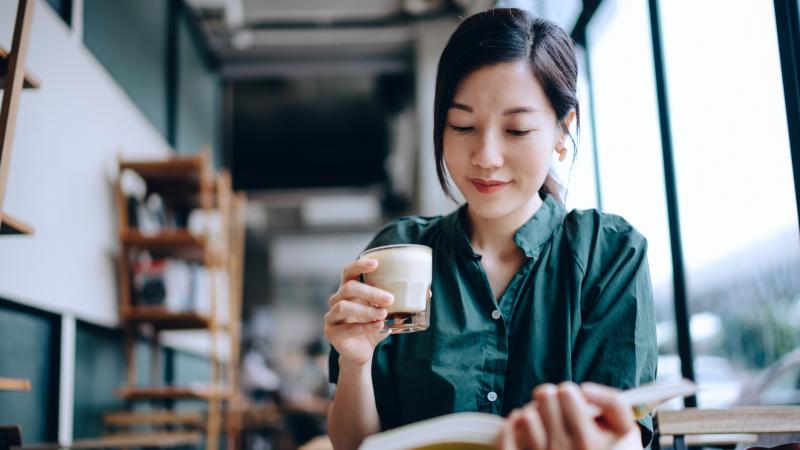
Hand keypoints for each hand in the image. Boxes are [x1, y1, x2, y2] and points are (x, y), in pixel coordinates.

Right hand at [324, 258, 393, 368]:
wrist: (362, 353)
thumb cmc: (374, 327)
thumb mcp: (388, 313)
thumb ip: (402, 302)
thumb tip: (429, 292)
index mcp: (349, 291)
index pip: (348, 271)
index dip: (359, 265)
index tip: (376, 263)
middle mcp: (337, 300)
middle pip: (348, 288)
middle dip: (370, 292)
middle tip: (390, 299)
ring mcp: (331, 316)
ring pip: (343, 306)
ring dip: (366, 310)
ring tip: (383, 314)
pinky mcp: (331, 332)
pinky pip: (345, 327)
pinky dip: (363, 327)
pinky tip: (379, 326)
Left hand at [496, 382, 640, 449]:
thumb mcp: (624, 430)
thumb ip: (612, 403)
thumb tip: (585, 389)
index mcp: (590, 442)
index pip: (567, 393)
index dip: (570, 393)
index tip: (574, 404)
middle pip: (544, 396)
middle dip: (550, 398)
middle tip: (557, 409)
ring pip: (526, 416)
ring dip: (533, 414)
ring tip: (544, 423)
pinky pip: (506, 436)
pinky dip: (511, 426)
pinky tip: (522, 426)